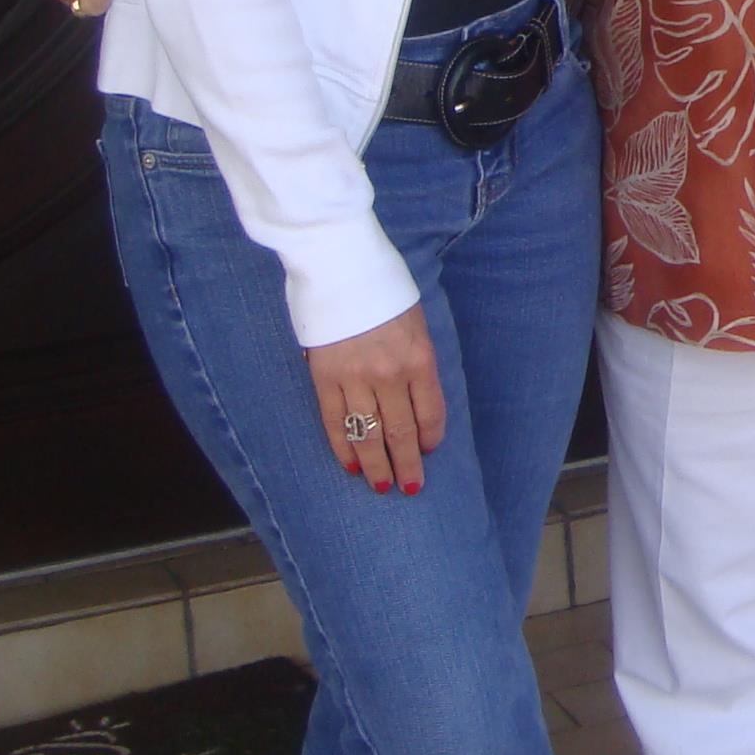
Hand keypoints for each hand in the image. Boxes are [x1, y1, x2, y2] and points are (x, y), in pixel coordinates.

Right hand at [308, 305, 446, 494]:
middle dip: (407, 464)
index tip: (429, 451)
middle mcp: (389, 374)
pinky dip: (343, 447)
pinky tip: (351, 465)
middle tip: (410, 487)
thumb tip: (418, 400)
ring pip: (367, 435)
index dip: (430, 438)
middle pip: (400, 432)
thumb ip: (418, 362)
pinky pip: (334, 422)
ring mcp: (354, 378)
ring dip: (377, 465)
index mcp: (419, 359)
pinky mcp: (323, 378)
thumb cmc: (385, 291)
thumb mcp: (416, 323)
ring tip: (382, 486)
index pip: (430, 413)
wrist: (340, 267)